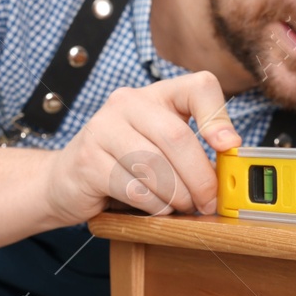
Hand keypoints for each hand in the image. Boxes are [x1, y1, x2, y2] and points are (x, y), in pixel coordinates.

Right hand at [42, 71, 241, 225]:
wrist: (66, 179)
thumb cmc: (124, 163)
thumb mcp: (161, 148)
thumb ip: (193, 148)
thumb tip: (230, 163)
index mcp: (156, 94)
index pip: (198, 86)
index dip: (219, 116)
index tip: (229, 147)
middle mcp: (127, 102)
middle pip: (178, 137)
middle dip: (200, 177)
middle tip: (209, 201)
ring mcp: (103, 128)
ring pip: (155, 166)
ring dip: (177, 195)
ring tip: (181, 206)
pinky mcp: (88, 160)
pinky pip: (134, 188)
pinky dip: (153, 205)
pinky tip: (156, 208)